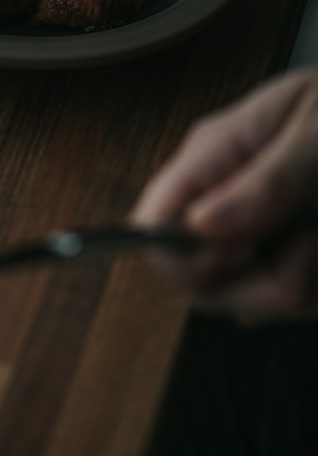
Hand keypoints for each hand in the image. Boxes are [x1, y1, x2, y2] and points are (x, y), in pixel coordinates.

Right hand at [131, 69, 317, 322]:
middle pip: (197, 280)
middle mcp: (224, 198)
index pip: (153, 222)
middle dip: (261, 285)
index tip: (246, 249)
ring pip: (246, 302)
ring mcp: (256, 232)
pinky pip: (286, 303)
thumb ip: (268, 182)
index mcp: (216, 153)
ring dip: (301, 288)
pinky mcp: (287, 257)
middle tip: (313, 245)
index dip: (184, 255)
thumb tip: (199, 225)